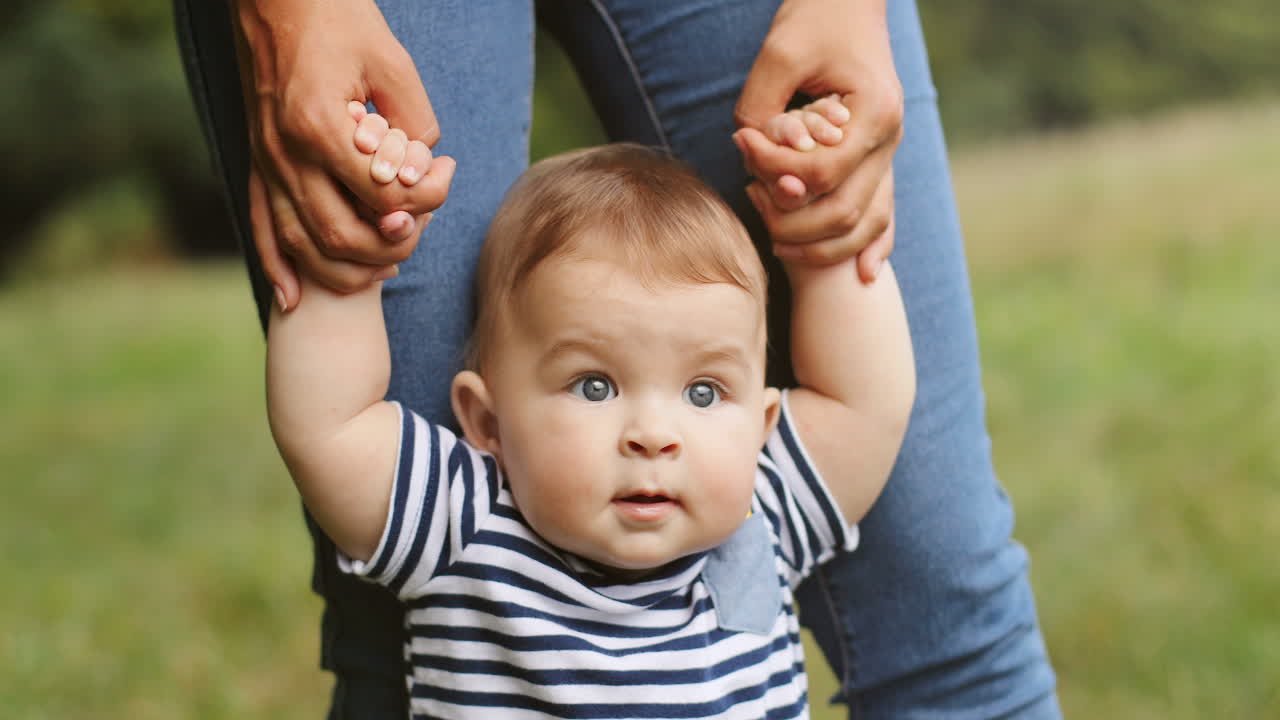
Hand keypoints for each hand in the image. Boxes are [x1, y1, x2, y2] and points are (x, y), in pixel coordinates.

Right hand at [233, 0, 456, 309]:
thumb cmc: (340, 22)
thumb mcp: (392, 64)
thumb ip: (414, 123)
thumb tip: (422, 176)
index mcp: (320, 125)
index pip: (384, 197)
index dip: (427, 199)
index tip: (446, 172)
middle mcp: (285, 153)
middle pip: (344, 236)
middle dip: (394, 246)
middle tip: (420, 228)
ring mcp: (265, 162)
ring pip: (304, 246)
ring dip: (349, 269)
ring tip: (388, 266)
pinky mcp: (256, 164)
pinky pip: (262, 229)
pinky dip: (279, 269)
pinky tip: (293, 301)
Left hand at [734, 0, 902, 280]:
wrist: (849, 3)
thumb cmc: (816, 19)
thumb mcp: (780, 53)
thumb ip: (762, 107)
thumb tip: (750, 156)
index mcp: (874, 112)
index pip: (820, 171)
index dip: (774, 171)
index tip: (741, 145)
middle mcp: (890, 140)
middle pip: (844, 211)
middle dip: (791, 222)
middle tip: (749, 197)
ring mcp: (890, 154)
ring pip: (868, 224)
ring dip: (823, 247)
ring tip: (776, 242)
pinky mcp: (881, 161)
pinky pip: (887, 216)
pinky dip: (875, 248)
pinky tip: (866, 277)